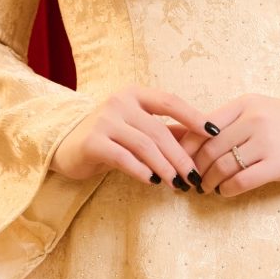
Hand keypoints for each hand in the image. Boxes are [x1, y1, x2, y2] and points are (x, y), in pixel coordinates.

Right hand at [50, 85, 208, 186]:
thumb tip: (202, 141)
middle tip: (196, 177)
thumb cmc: (108, 137)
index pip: (170, 101)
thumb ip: (165, 131)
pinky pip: (123, 158)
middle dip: (181, 156)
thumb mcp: (137, 129)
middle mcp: (120, 102)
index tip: (215, 132)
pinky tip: (152, 182)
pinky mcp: (92, 141)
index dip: (194, 116)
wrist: (64, 145)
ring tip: (178, 184)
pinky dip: (140, 170)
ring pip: (144, 145)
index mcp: (134, 94)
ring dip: (165, 167)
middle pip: (159, 130)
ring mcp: (104, 120)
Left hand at [192, 93, 279, 194]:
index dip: (186, 147)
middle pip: (209, 150)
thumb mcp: (258, 109)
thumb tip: (192, 140)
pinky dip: (227, 190)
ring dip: (209, 182)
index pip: (202, 126)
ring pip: (223, 167)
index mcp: (244, 105)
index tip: (181, 160)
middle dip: (196, 169)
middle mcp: (253, 121)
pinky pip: (242, 181)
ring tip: (207, 187)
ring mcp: (266, 142)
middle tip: (193, 179)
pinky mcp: (278, 165)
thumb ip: (230, 121)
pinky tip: (225, 192)